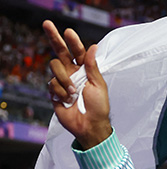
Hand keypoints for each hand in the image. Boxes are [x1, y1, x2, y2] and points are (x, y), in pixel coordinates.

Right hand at [44, 20, 111, 148]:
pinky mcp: (54, 92)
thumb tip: (92, 46)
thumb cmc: (98, 106)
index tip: (68, 32)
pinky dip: (61, 92)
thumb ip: (92, 66)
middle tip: (47, 25)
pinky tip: (67, 100)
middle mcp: (72, 73)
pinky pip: (52, 84)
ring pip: (55, 68)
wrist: (90, 125)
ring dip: (65, 80)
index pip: (76, 52)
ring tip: (74, 93)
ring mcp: (62, 81)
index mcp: (84, 70)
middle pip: (59, 52)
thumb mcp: (99, 84)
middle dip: (54, 38)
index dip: (72, 42)